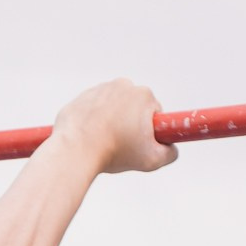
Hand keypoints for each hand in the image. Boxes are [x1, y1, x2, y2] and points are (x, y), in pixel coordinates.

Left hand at [53, 79, 175, 175]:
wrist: (74, 150)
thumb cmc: (114, 152)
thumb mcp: (152, 160)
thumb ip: (170, 153)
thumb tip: (171, 149)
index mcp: (143, 95)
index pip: (154, 113)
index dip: (150, 131)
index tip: (141, 142)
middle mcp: (122, 85)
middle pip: (133, 109)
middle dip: (131, 125)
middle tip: (123, 146)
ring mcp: (99, 89)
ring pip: (112, 109)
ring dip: (111, 123)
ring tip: (105, 143)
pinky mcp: (80, 99)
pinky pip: (92, 111)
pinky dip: (92, 123)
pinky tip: (90, 139)